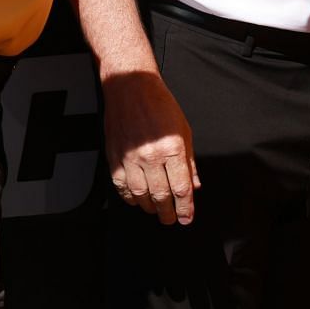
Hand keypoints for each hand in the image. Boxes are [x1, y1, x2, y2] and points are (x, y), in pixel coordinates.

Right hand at [100, 69, 199, 224]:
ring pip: (140, 196)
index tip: (187, 218)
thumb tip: (194, 186)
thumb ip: (189, 162)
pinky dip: (130, 198)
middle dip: (168, 213)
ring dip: (150, 208)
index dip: (185, 208)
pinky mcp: (115, 159)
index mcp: (172, 148)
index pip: (180, 188)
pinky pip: (122, 188)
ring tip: (157, 211)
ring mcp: (130, 159)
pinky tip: (138, 200)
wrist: (131, 88)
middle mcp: (151, 156)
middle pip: (161, 196)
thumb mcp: (184, 131)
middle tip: (172, 219)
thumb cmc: (159, 105)